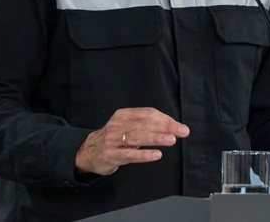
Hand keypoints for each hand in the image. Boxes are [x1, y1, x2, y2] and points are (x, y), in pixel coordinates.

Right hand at [75, 107, 189, 175]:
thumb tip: (172, 126)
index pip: (148, 114)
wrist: (88, 152)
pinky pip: (129, 154)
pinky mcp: (111, 155)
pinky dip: (144, 154)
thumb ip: (146, 124)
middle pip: (144, 123)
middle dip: (165, 127)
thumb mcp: (127, 126)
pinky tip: (156, 155)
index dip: (165, 119)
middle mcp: (117, 125)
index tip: (180, 127)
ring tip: (171, 140)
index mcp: (124, 115)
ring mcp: (113, 140)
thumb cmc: (114, 139)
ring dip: (156, 138)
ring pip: (137, 137)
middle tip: (181, 132)